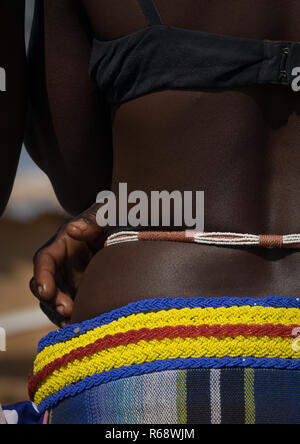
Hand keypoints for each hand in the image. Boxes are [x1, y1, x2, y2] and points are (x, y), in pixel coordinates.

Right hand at [30, 204, 104, 326]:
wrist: (129, 227)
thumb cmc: (113, 217)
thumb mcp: (105, 213)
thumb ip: (92, 220)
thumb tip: (74, 229)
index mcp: (63, 244)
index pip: (45, 260)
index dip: (42, 277)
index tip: (46, 292)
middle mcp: (63, 264)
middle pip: (46, 286)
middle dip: (52, 302)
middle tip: (67, 312)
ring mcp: (72, 280)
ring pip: (57, 302)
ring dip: (62, 315)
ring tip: (75, 324)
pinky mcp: (83, 292)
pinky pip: (75, 308)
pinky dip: (77, 318)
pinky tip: (87, 327)